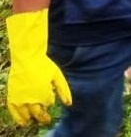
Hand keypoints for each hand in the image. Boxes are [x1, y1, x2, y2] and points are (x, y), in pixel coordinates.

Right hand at [6, 9, 71, 125]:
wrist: (26, 58)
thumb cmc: (43, 65)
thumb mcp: (57, 76)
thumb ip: (64, 90)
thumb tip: (69, 104)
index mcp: (44, 94)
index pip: (48, 104)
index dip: (49, 102)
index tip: (50, 99)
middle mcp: (32, 99)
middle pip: (38, 113)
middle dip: (43, 117)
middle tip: (47, 120)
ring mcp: (20, 99)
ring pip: (27, 115)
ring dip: (32, 119)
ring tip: (35, 122)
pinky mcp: (12, 97)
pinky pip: (14, 112)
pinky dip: (18, 118)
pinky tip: (23, 122)